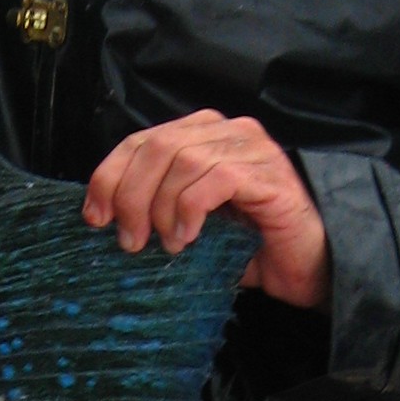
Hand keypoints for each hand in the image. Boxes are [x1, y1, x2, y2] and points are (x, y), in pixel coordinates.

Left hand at [82, 111, 330, 307]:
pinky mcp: (269, 175)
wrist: (305, 269)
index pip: (140, 139)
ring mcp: (252, 149)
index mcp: (202, 135)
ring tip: (164, 243)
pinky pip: (216, 179)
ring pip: (183, 160)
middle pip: (157, 146)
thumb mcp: (188, 222)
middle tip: (129, 239)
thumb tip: (103, 215)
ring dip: (161, 206)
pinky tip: (188, 237)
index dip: (109, 175)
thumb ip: (154, 204)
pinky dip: (191, 209)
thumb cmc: (246, 247)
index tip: (95, 216)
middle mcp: (227, 131)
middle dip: (131, 194)